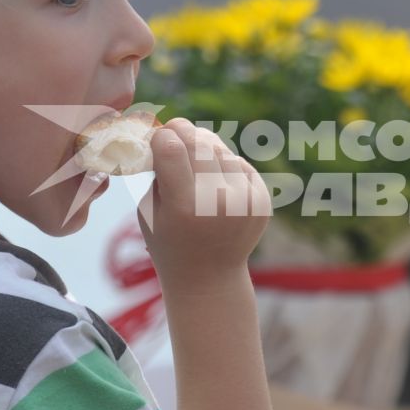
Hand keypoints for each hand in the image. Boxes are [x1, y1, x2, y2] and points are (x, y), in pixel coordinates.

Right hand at [138, 119, 271, 287]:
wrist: (210, 277)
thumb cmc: (169, 240)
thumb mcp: (148, 210)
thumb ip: (157, 172)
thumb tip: (166, 132)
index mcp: (184, 206)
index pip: (172, 148)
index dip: (163, 135)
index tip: (158, 136)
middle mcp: (218, 202)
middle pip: (199, 142)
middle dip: (183, 132)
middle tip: (175, 133)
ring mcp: (244, 201)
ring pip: (221, 149)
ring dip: (204, 147)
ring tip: (193, 160)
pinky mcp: (261, 200)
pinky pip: (239, 164)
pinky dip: (224, 165)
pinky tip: (214, 182)